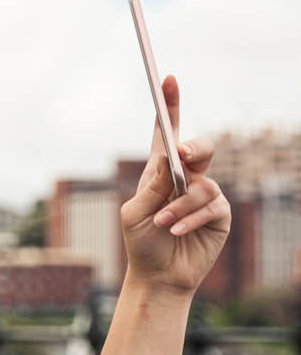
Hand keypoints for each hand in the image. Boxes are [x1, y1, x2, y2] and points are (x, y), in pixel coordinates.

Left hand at [119, 76, 230, 293]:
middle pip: (201, 148)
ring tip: (161, 222)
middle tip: (181, 154)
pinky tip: (174, 230)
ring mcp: (205, 194)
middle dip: (194, 147)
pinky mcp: (219, 214)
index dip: (169, 105)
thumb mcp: (135, 213)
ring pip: (202, 185)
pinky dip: (189, 219)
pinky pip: (211, 207)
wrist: (157, 275)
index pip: (165, 133)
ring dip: (179, 204)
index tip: (168, 79)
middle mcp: (186, 177)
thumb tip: (169, 160)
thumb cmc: (141, 241)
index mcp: (159, 171)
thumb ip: (153, 187)